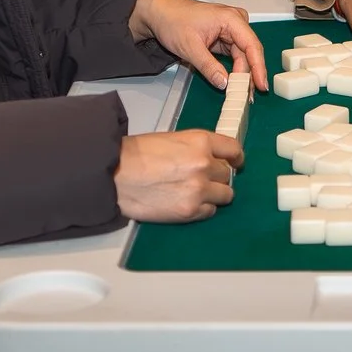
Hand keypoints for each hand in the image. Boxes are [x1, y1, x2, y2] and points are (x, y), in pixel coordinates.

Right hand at [116, 130, 241, 222]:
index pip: (233, 150)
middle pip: (227, 174)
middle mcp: (205, 164)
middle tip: (201, 179)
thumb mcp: (171, 140)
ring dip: (214, 194)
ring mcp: (199, 189)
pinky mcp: (190, 211)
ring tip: (196, 193)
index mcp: (200, 142)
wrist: (115, 176)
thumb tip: (210, 158)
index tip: (236, 163)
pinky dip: (203, 208)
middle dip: (217, 176)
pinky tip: (187, 203)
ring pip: (225, 194)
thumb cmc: (135, 156)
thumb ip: (195, 148)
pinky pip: (210, 211)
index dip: (236, 158)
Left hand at [131, 0, 268, 91]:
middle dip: (249, 74)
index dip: (258, 67)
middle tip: (247, 94)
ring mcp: (230, 30)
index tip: (261, 84)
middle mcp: (235, 22)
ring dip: (242, 73)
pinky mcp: (224, 37)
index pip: (252, 45)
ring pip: (242, 55)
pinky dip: (234, 69)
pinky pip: (234, 55)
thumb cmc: (173, 19)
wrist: (159, 13)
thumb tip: (224, 83)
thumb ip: (209, 67)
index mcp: (230, 18)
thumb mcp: (190, 47)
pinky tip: (234, 81)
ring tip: (241, 91)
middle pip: (249, 52)